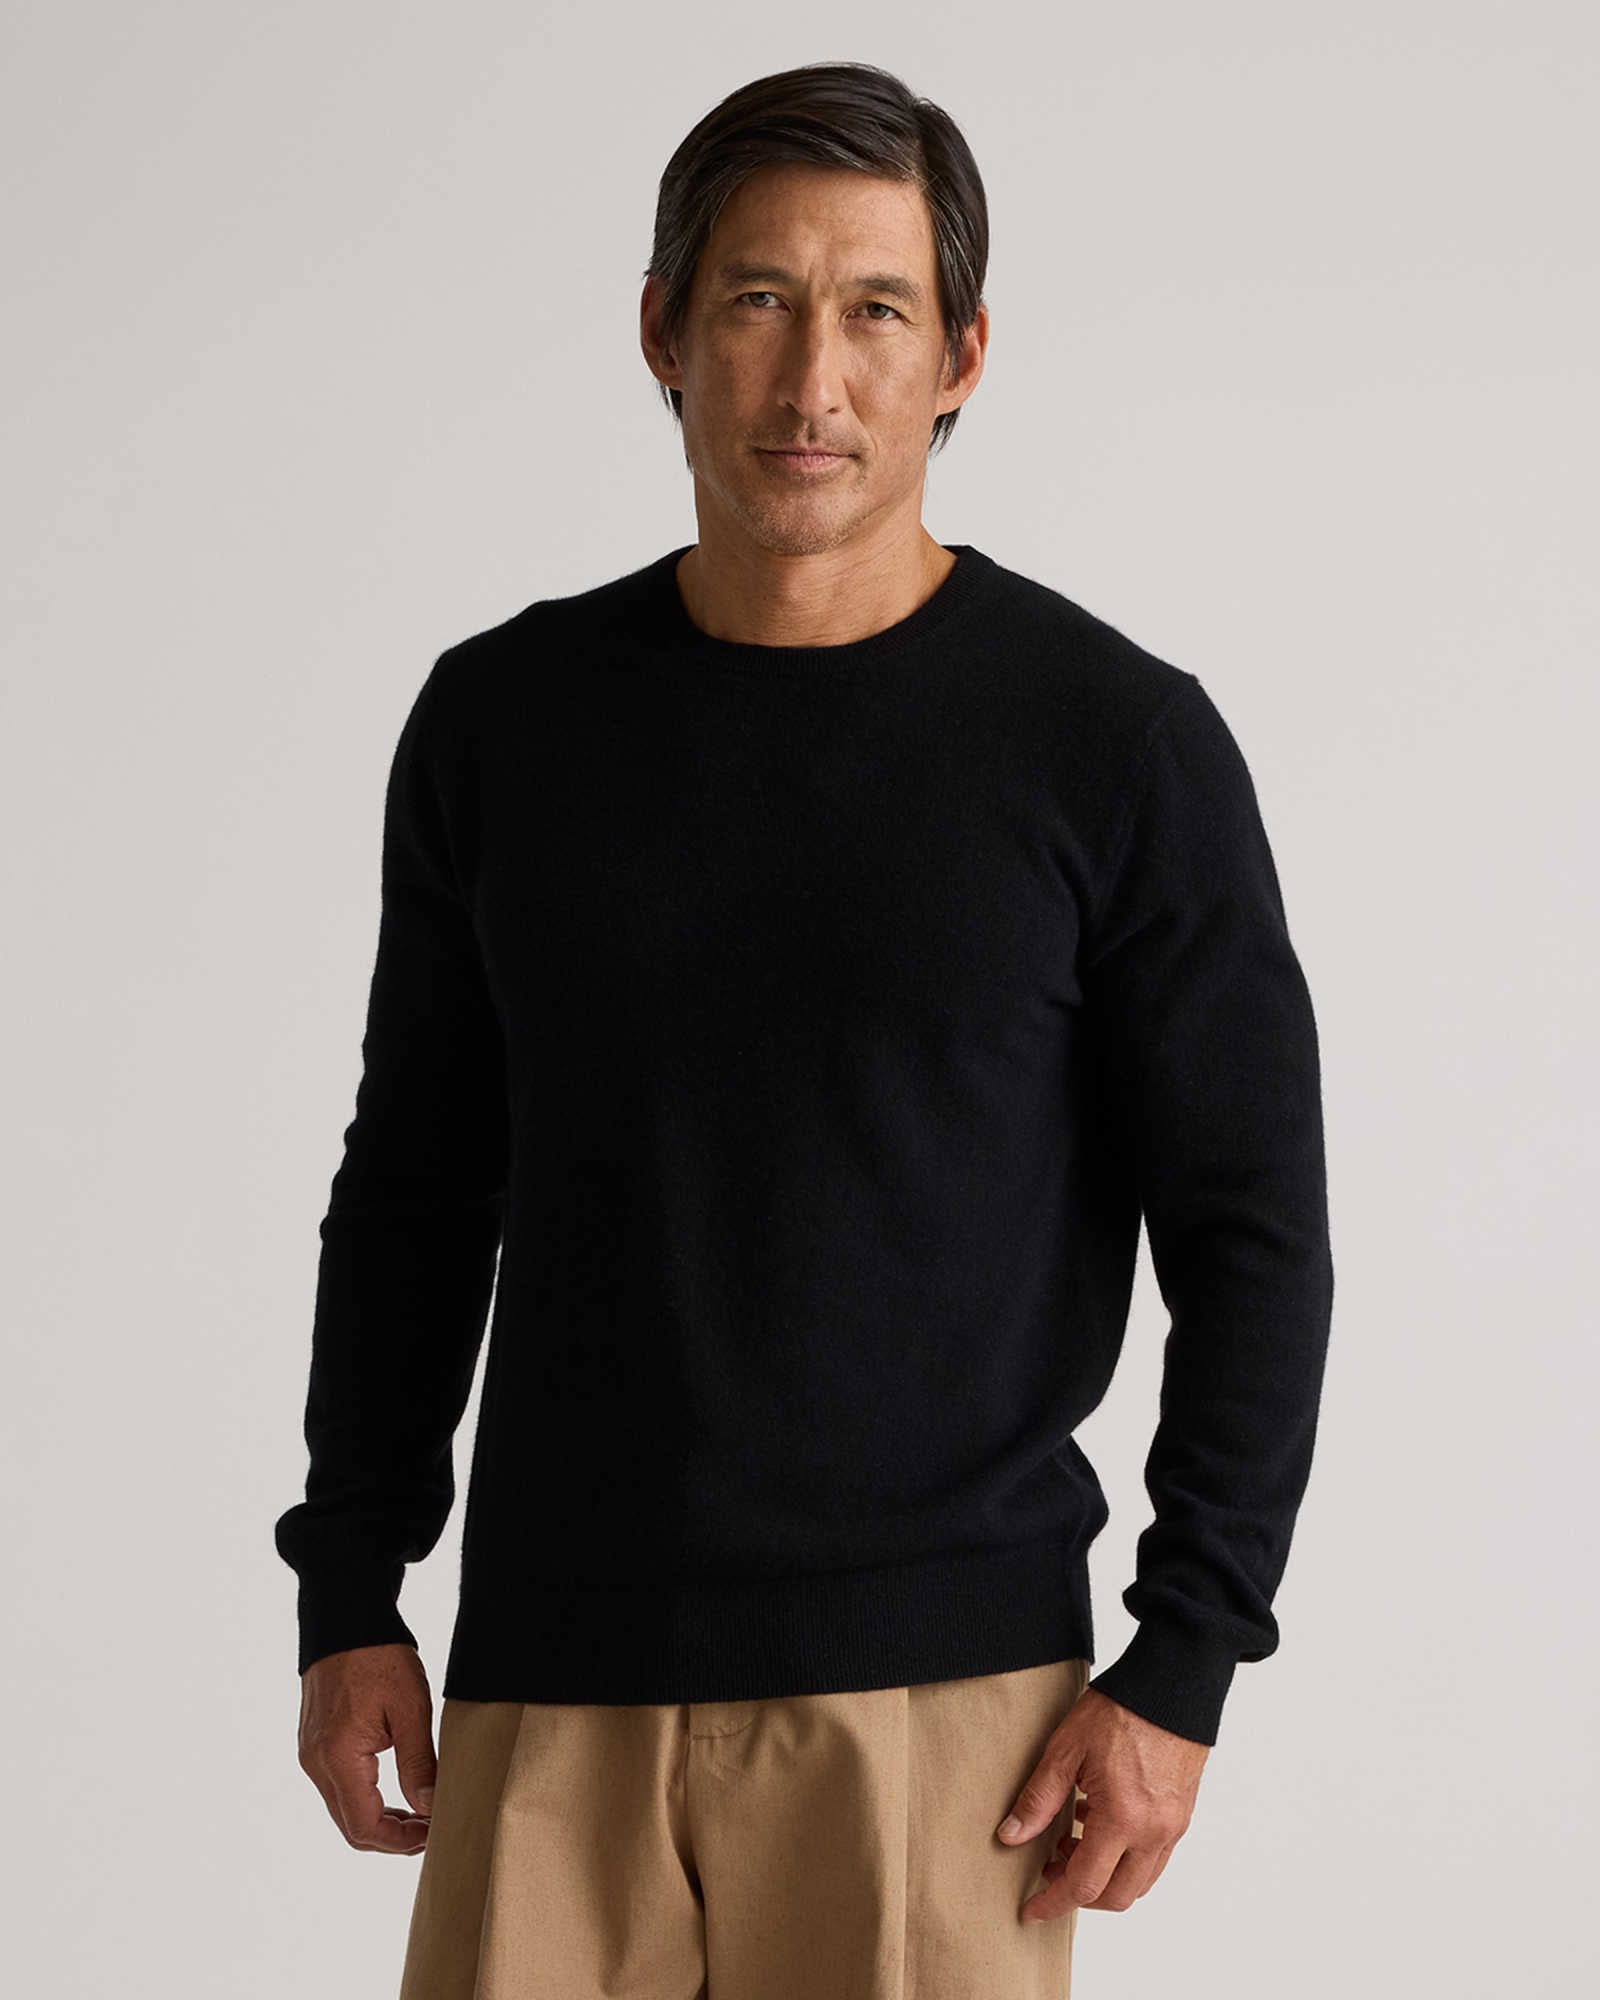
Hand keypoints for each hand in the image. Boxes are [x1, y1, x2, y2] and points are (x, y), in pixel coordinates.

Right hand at [295, 1642, 437, 1852]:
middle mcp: (316, 1763)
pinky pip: (338, 1788)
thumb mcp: (410, 1708)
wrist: (345, 1620)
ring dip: (380, 1819)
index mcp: (338, 1757)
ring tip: (420, 1812)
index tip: (434, 1832)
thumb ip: (419, 1763)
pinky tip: (396, 1793)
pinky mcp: (315, 1744)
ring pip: (344, 1810)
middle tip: (431, 1828)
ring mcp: (311, 1754)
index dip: (400, 1841)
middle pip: (351, 1826)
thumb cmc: (379, 1657)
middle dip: (392, 1836)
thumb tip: (430, 1808)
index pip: (364, 1827)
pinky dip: (366, 1800)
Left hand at [996, 1687, 1209, 1920]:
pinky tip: (1099, 1822)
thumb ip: (1038, 1799)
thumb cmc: (1120, 1709)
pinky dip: (1125, 1857)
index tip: (1031, 1910)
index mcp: (1122, 1819)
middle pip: (1116, 1896)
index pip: (1084, 1885)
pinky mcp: (1181, 1815)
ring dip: (1104, 1877)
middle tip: (1049, 1870)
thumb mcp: (1066, 1749)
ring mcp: (1173, 1826)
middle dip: (1080, 1895)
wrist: (1171, 1684)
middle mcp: (1154, 1832)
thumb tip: (1011, 1837)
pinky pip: (1154, 1858)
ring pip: (1139, 1881)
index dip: (1053, 1902)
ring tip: (1072, 1841)